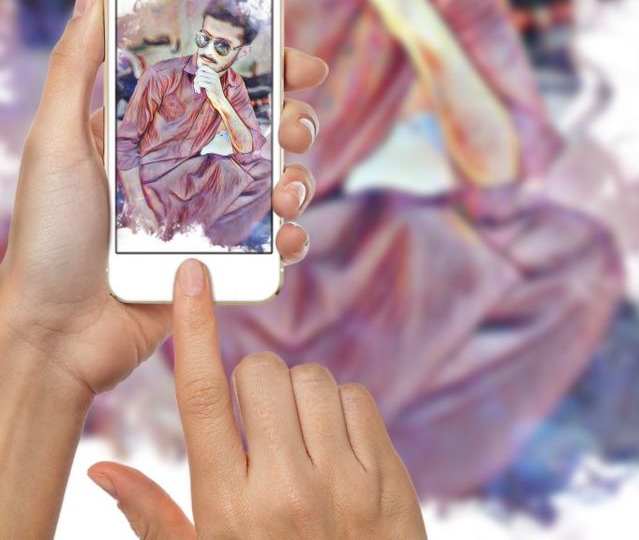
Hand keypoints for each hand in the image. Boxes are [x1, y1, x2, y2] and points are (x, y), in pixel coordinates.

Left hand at [0, 0, 327, 399]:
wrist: (55, 335)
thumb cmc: (47, 234)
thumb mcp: (53, 140)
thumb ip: (75, 65)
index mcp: (152, 125)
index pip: (215, 77)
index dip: (260, 58)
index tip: (291, 47)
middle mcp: (187, 160)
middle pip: (260, 122)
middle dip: (292, 114)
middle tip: (295, 121)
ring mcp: (209, 208)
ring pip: (278, 174)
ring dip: (299, 173)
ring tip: (287, 187)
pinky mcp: (223, 256)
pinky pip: (274, 237)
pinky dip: (292, 233)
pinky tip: (285, 235)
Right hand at [88, 260, 427, 539]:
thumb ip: (153, 515)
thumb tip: (100, 469)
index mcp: (228, 507)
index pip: (201, 398)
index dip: (194, 328)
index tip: (192, 274)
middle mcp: (285, 490)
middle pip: (261, 373)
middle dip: (255, 382)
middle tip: (260, 423)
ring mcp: (343, 483)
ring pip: (312, 378)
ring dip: (299, 395)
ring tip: (299, 440)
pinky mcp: (387, 478)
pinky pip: (357, 398)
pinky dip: (341, 410)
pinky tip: (335, 447)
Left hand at [194, 58, 225, 102]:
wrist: (219, 100)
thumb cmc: (213, 91)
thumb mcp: (211, 81)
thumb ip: (205, 76)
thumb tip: (197, 69)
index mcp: (214, 74)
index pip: (203, 67)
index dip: (198, 72)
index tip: (198, 78)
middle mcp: (214, 76)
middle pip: (199, 73)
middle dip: (195, 80)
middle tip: (196, 86)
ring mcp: (213, 81)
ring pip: (199, 78)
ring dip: (195, 85)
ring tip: (197, 90)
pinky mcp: (211, 86)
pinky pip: (200, 83)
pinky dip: (197, 88)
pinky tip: (199, 92)